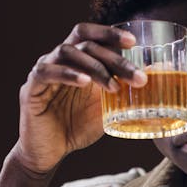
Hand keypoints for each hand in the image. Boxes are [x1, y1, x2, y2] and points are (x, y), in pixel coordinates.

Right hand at [16, 22, 147, 173]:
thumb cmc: (76, 127)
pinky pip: (48, 72)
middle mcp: (59, 59)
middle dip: (114, 58)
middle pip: (86, 44)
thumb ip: (123, 91)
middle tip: (136, 75)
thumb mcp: (106, 109)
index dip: (110, 34)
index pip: (92, 36)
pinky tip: (85, 82)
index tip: (134, 42)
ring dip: (95, 67)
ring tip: (114, 87)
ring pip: (68, 53)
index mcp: (76, 61)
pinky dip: (68, 74)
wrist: (49, 152)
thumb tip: (155, 77)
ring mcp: (44, 70)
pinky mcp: (31, 88)